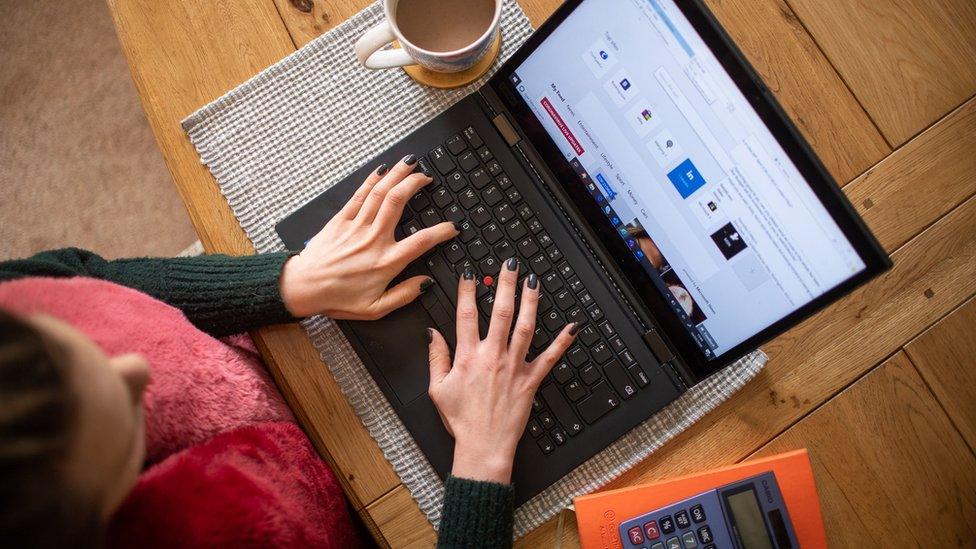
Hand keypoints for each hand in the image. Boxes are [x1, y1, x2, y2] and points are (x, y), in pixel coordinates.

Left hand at [279, 156, 458, 319]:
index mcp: (386, 262)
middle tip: (427, 178)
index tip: (452, 226)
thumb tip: (426, 283)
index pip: (421, 241)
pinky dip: (372, 180)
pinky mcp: (340, 220)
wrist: (302, 288)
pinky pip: (359, 195)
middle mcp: (373, 240)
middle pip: (398, 202)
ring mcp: (356, 227)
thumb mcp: (375, 308)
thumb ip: (404, 295)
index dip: (441, 231)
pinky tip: (382, 170)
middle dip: (415, 184)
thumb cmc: (337, 298)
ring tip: (410, 163)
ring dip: (397, 174)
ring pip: (380, 193)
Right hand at [426, 258, 578, 483]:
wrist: (483, 447)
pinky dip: (562, 342)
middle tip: (510, 264)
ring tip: (534, 281)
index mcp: (468, 357)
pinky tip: (572, 326)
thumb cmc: (461, 421)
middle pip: (501, 312)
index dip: (467, 290)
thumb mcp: (437, 389)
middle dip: (506, 285)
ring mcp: (514, 367)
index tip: (470, 272)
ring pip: (526, 327)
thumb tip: (432, 333)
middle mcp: (493, 357)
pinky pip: (550, 358)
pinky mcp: (531, 381)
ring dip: (531, 302)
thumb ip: (436, 357)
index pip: (466, 315)